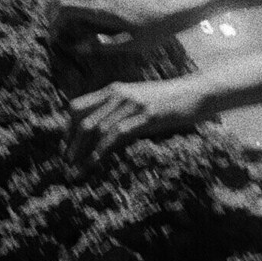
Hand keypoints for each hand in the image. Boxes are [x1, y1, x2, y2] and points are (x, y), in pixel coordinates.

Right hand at [49, 0, 168, 53]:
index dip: (53, 21)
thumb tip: (77, 48)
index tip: (54, 37)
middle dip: (49, 8)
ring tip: (58, 19)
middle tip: (52, 27)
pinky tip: (73, 11)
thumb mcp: (130, 46)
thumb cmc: (153, 32)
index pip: (65, 6)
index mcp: (103, 10)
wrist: (171, 12)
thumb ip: (102, 47)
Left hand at [65, 76, 201, 171]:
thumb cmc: (169, 102)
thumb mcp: (139, 102)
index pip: (77, 107)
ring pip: (96, 128)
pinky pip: (116, 134)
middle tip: (66, 164)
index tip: (65, 149)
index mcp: (114, 90)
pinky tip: (95, 163)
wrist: (196, 93)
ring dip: (82, 152)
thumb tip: (101, 135)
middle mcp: (119, 94)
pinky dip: (101, 150)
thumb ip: (120, 112)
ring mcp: (133, 103)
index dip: (67, 129)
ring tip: (76, 170)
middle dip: (71, 145)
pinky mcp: (147, 115)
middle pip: (83, 120)